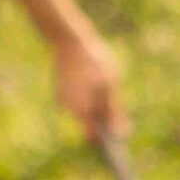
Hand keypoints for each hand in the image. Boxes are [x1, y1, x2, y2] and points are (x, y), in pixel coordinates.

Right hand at [50, 28, 128, 144]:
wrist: (70, 40)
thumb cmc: (94, 63)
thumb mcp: (110, 86)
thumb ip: (113, 111)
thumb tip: (120, 132)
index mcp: (82, 111)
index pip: (95, 137)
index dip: (107, 140)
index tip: (119, 139)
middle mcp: (69, 109)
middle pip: (89, 123)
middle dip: (103, 118)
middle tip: (115, 102)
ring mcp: (62, 98)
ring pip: (83, 109)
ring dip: (95, 103)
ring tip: (103, 84)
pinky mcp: (60, 88)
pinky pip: (77, 98)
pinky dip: (85, 94)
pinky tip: (91, 78)